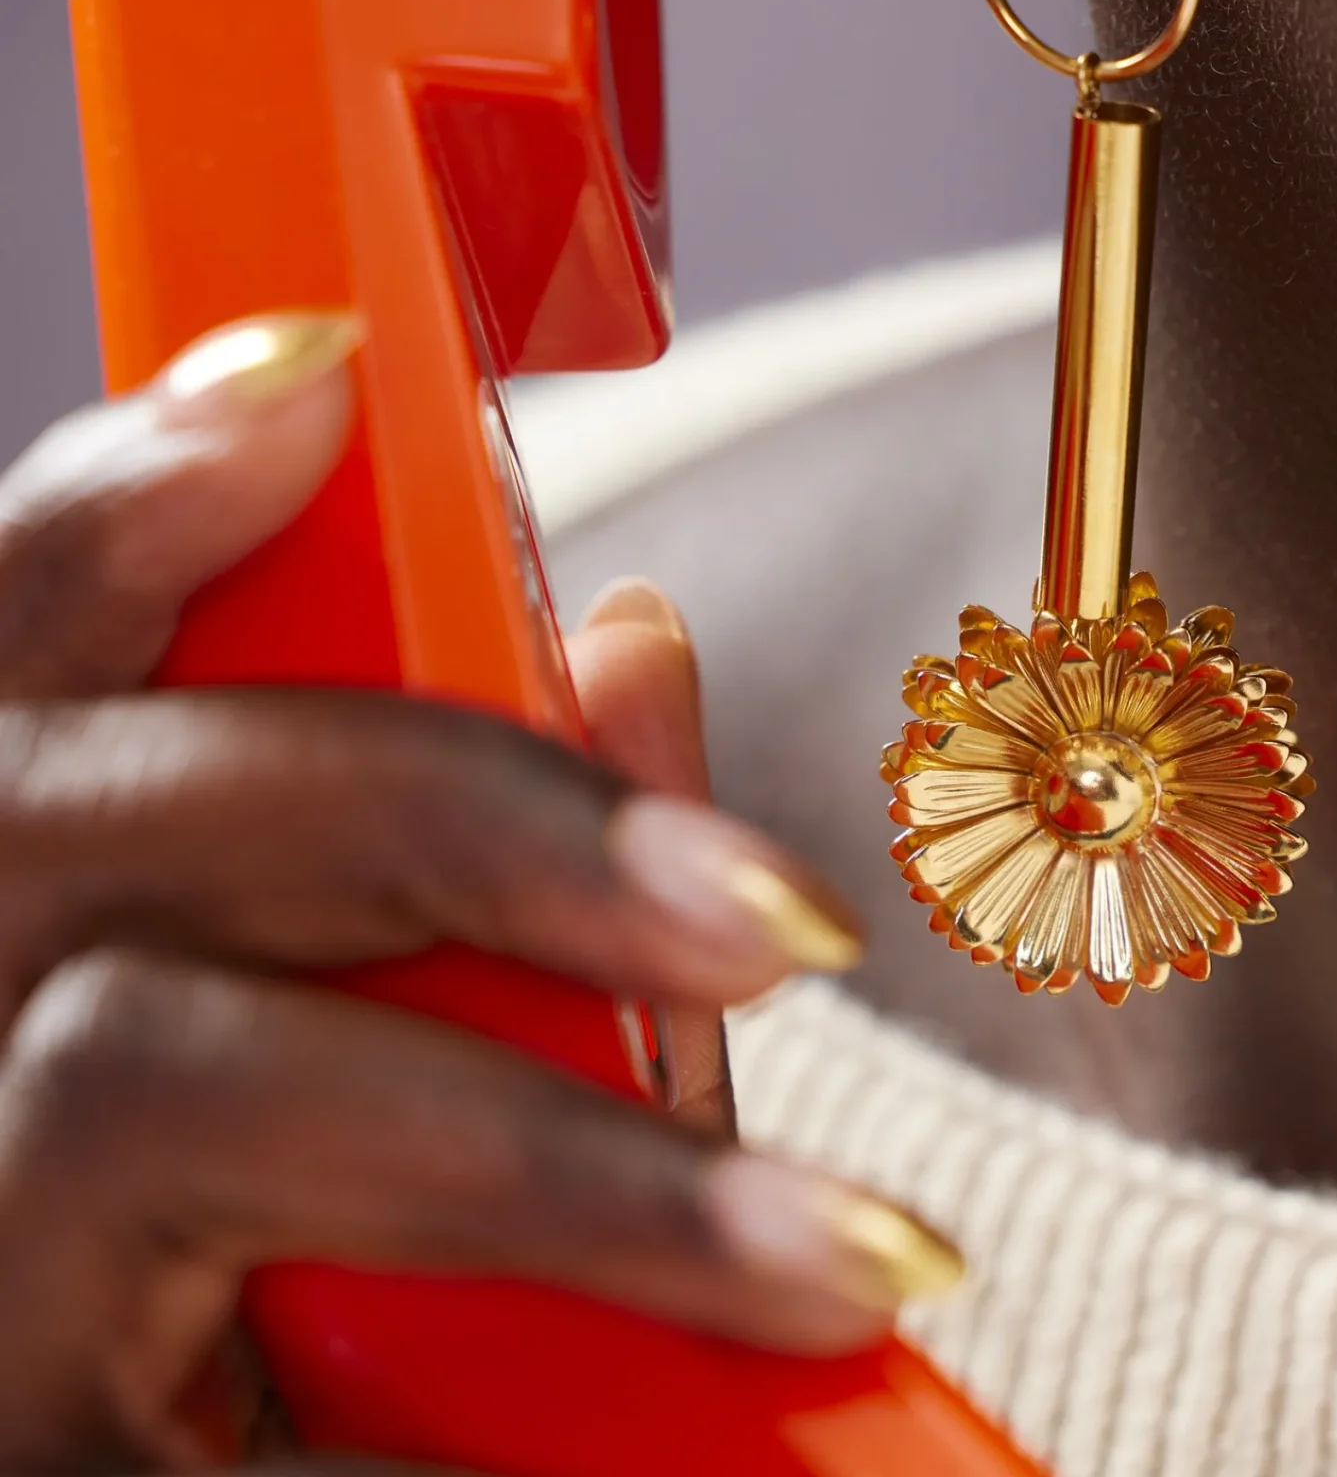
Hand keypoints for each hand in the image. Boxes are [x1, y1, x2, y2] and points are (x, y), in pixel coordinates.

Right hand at [0, 314, 959, 1468]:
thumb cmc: (349, 1300)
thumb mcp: (433, 1064)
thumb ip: (504, 871)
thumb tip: (631, 639)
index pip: (1, 640)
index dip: (121, 492)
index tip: (323, 381)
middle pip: (81, 816)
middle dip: (461, 818)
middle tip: (771, 913)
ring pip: (145, 1078)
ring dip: (547, 1158)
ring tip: (840, 1254)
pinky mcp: (13, 1470)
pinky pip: (230, 1432)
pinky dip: (465, 1439)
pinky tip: (719, 1437)